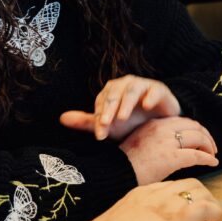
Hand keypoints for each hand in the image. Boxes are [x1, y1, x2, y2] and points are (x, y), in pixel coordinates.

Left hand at [59, 75, 179, 141]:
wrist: (160, 125)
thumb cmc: (131, 123)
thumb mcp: (110, 126)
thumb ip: (88, 122)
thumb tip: (61, 118)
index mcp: (110, 92)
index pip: (102, 104)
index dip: (100, 118)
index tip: (99, 135)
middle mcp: (124, 85)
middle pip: (114, 94)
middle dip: (109, 109)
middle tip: (106, 123)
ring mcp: (142, 85)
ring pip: (132, 90)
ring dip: (126, 103)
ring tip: (122, 117)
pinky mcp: (158, 89)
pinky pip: (154, 90)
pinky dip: (150, 97)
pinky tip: (146, 106)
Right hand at [71, 178, 221, 220]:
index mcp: (141, 194)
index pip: (171, 187)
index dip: (185, 197)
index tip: (188, 209)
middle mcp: (156, 194)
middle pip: (190, 184)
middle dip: (203, 198)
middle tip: (208, 216)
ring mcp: (169, 204)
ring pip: (202, 191)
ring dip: (213, 207)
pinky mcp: (180, 218)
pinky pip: (209, 208)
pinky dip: (218, 217)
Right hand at [119, 116, 217, 184]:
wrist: (117, 173)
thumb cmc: (126, 164)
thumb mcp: (141, 143)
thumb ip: (157, 140)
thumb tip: (172, 147)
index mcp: (154, 124)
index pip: (182, 121)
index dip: (195, 129)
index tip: (200, 139)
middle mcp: (161, 128)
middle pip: (193, 125)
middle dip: (206, 135)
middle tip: (211, 147)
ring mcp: (167, 142)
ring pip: (198, 137)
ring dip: (209, 146)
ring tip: (212, 155)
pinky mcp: (172, 157)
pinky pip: (197, 155)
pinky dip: (208, 158)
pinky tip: (212, 162)